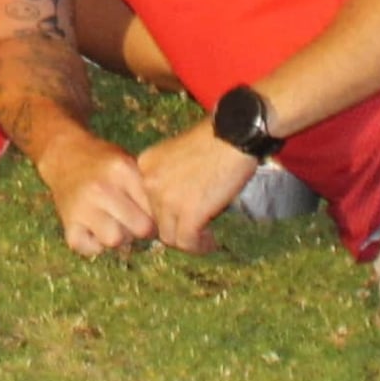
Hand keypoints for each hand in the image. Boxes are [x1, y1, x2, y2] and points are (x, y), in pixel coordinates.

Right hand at [38, 131, 162, 256]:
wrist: (65, 155)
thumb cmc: (105, 163)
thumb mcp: (128, 163)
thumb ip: (147, 188)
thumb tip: (166, 223)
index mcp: (121, 170)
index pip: (154, 208)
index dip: (158, 214)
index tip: (151, 212)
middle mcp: (101, 188)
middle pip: (140, 228)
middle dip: (141, 228)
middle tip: (134, 220)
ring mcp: (82, 207)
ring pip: (115, 240)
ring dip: (119, 237)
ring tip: (115, 223)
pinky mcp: (68, 223)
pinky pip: (91, 249)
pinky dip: (95, 245)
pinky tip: (95, 228)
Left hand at [138, 120, 257, 251]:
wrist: (234, 134)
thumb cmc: (214, 139)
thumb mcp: (178, 153)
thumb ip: (169, 177)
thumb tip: (176, 206)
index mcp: (145, 165)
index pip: (145, 202)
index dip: (163, 214)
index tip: (180, 219)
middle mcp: (149, 182)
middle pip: (156, 220)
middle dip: (175, 228)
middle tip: (195, 232)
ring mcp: (167, 199)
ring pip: (169, 236)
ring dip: (188, 241)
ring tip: (205, 239)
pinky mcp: (188, 213)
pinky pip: (188, 242)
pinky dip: (200, 247)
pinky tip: (211, 242)